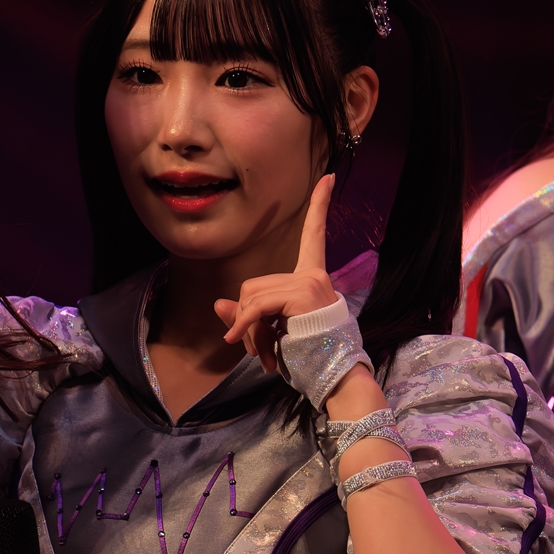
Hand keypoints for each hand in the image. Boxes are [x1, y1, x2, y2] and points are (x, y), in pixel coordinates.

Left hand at [216, 175, 342, 371]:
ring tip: (264, 357)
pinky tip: (243, 346)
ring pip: (251, 296)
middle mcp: (314, 274)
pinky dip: (245, 326)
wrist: (336, 376)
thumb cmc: (309, 357)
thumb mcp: (272, 333)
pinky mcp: (301, 293)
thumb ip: (247, 317)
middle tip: (258, 353)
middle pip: (254, 284)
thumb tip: (218, 305)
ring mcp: (310, 281)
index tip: (329, 178)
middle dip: (246, 319)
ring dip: (248, 330)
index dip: (320, 206)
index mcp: (313, 278)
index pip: (313, 235)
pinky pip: (257, 305)